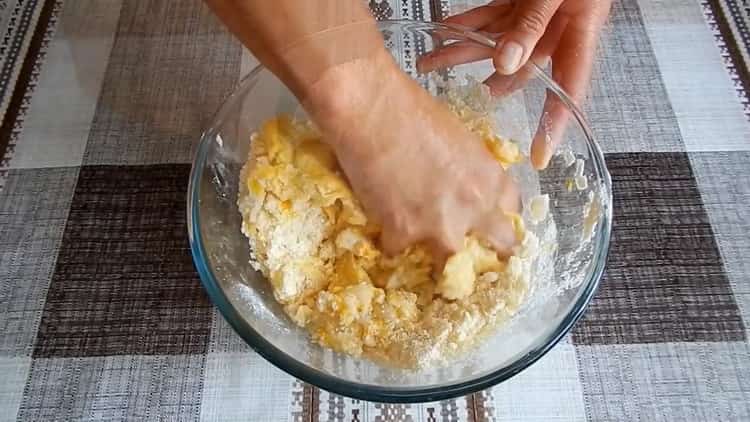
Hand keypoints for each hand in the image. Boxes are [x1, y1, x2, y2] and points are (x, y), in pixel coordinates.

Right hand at [305, 52, 520, 261]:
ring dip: (433, 252)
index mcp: (492, 179)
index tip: (485, 221)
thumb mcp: (458, 139)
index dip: (496, 216)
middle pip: (499, 245)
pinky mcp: (403, 233)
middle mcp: (475, 207)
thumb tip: (463, 188)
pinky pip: (399, 251)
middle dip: (485, 248)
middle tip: (466, 246)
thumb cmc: (411, 109)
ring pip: (448, 261)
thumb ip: (470, 171)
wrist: (370, 108)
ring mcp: (440, 225)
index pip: (512, 212)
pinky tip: (381, 223)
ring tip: (415, 239)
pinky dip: (390, 240)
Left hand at [419, 0, 611, 168]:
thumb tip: (504, 63)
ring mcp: (540, 11)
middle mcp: (561, 26)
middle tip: (466, 99)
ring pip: (501, 41)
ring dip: (467, 51)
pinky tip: (448, 31)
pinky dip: (471, 23)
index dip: (556, 125)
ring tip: (434, 62)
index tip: (541, 154)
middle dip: (493, 84)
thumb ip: (532, 24)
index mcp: (581, 31)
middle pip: (525, 66)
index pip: (570, 89)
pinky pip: (494, 15)